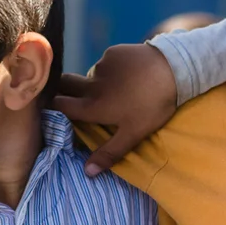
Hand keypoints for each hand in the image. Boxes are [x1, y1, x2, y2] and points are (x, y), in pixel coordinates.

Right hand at [52, 43, 178, 176]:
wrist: (172, 69)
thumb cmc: (152, 106)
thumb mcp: (133, 134)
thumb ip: (109, 153)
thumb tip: (87, 173)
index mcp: (92, 106)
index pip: (59, 105)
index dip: (53, 108)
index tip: (54, 110)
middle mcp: (90, 84)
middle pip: (64, 83)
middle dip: (63, 89)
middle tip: (73, 96)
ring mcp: (101, 65)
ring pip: (90, 74)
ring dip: (96, 81)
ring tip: (118, 88)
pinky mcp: (114, 52)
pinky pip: (107, 62)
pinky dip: (113, 69)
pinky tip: (130, 74)